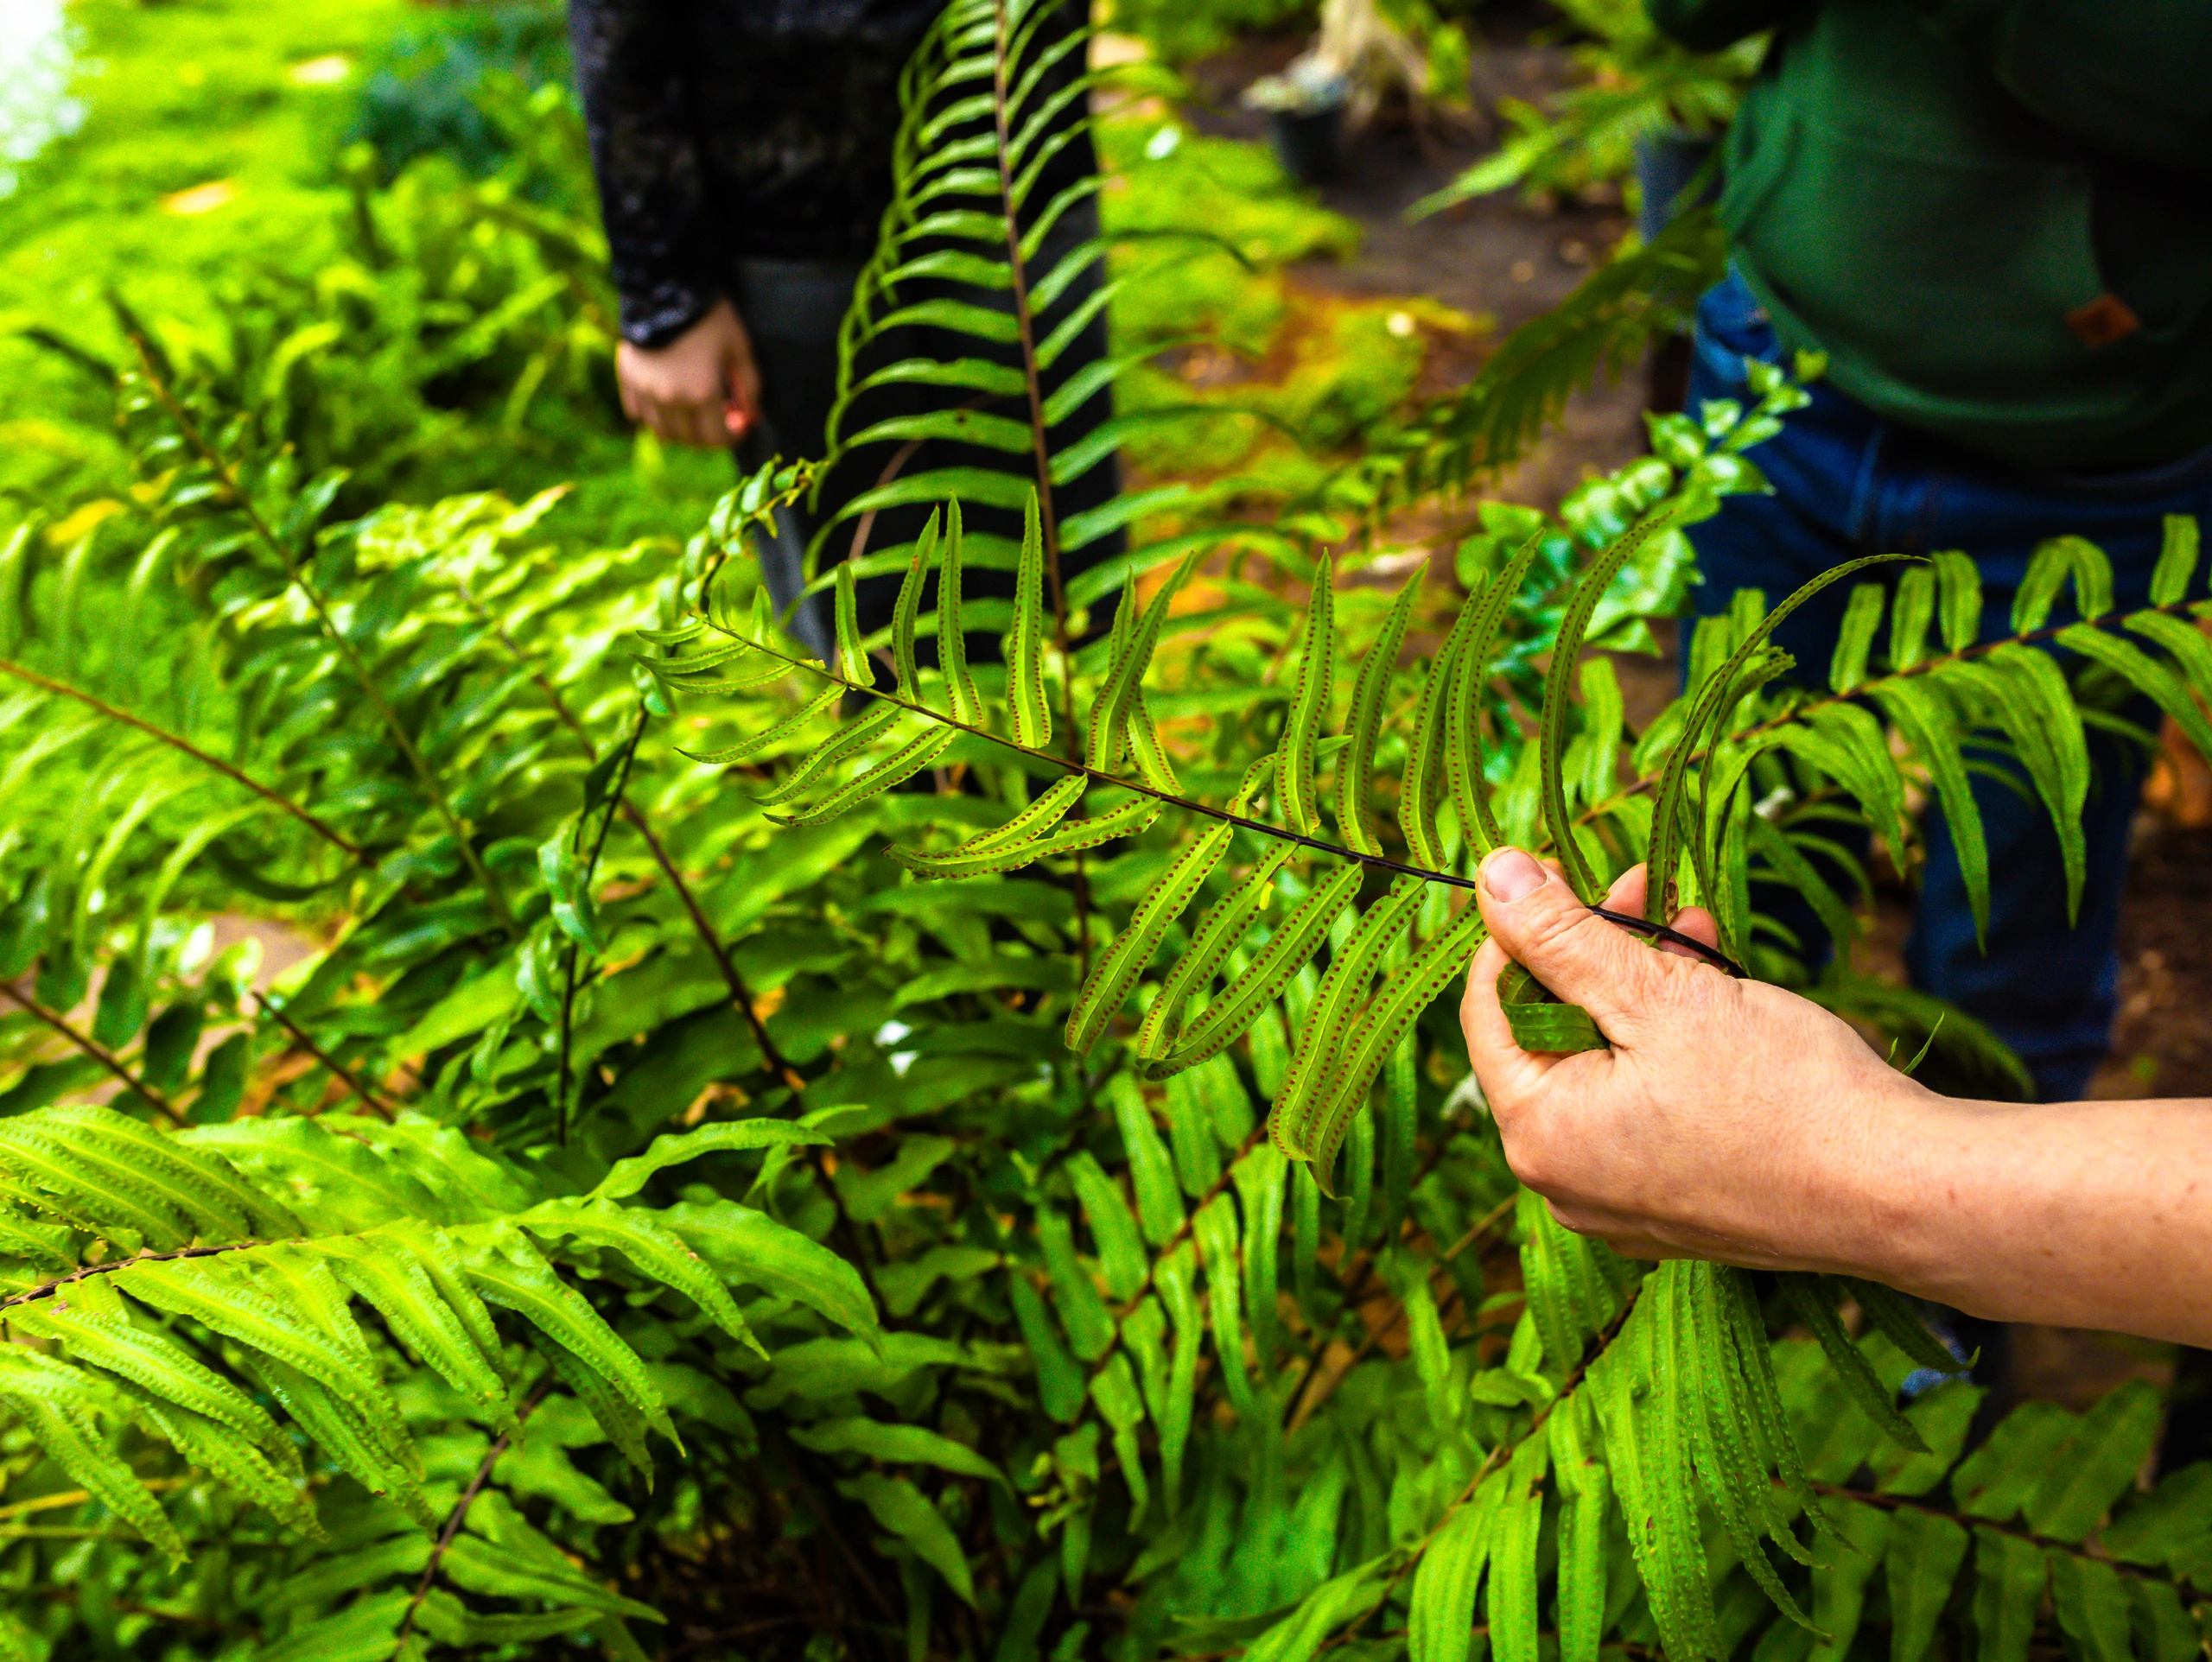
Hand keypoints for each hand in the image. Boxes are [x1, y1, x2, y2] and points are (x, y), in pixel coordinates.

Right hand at [615, 297, 761, 447]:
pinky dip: (651, 415)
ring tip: (689, 414)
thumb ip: (749, 388)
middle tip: (714, 420)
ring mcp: (646, 392)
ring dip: (678, 431)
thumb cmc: (709, 319)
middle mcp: (671, 400)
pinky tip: (663, 402)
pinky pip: (637, 414)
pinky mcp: (628, 381)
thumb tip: (752, 416)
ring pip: (662, 432)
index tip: (736, 429)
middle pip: (689, 439)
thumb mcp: (740, 349)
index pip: (717, 438)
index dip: (731, 438)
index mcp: (702, 394)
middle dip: (706, 435)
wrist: (665, 290)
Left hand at [1461, 848, 1928, 1275]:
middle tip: (1642, 888)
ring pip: (1607, 1063)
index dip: (1519, 932)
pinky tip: (1718, 990)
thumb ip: (1561, 936)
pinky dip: (1671, 1043)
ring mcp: (1621, 1200)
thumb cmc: (1781, 1095)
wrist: (1900, 1193)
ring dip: (1642, 987)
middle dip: (1595, 952)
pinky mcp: (1677, 1202)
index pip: (1489, 1010)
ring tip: (1693, 929)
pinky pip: (1647, 1105)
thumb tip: (1491, 874)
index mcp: (1538, 1134)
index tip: (1558, 875)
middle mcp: (1563, 1180)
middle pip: (1551, 1036)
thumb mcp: (1658, 994)